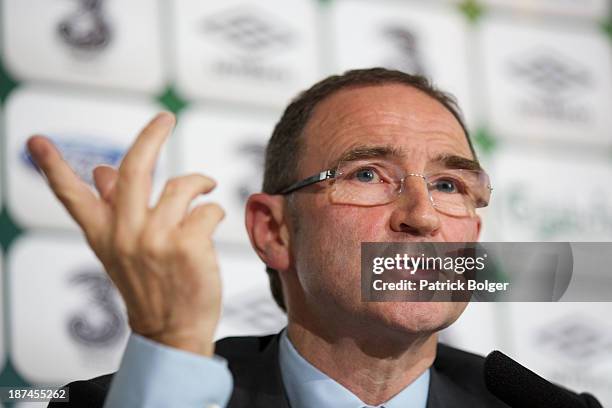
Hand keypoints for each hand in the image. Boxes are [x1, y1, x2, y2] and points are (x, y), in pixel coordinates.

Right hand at [27, 112, 224, 356]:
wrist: (173, 331)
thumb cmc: (150, 285)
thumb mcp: (122, 250)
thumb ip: (114, 209)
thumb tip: (102, 171)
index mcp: (103, 235)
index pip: (71, 196)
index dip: (53, 166)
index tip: (35, 140)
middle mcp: (125, 234)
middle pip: (135, 168)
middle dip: (152, 136)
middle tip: (165, 117)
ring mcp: (156, 240)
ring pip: (182, 186)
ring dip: (199, 183)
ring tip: (206, 188)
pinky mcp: (187, 246)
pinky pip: (208, 209)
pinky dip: (213, 211)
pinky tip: (211, 225)